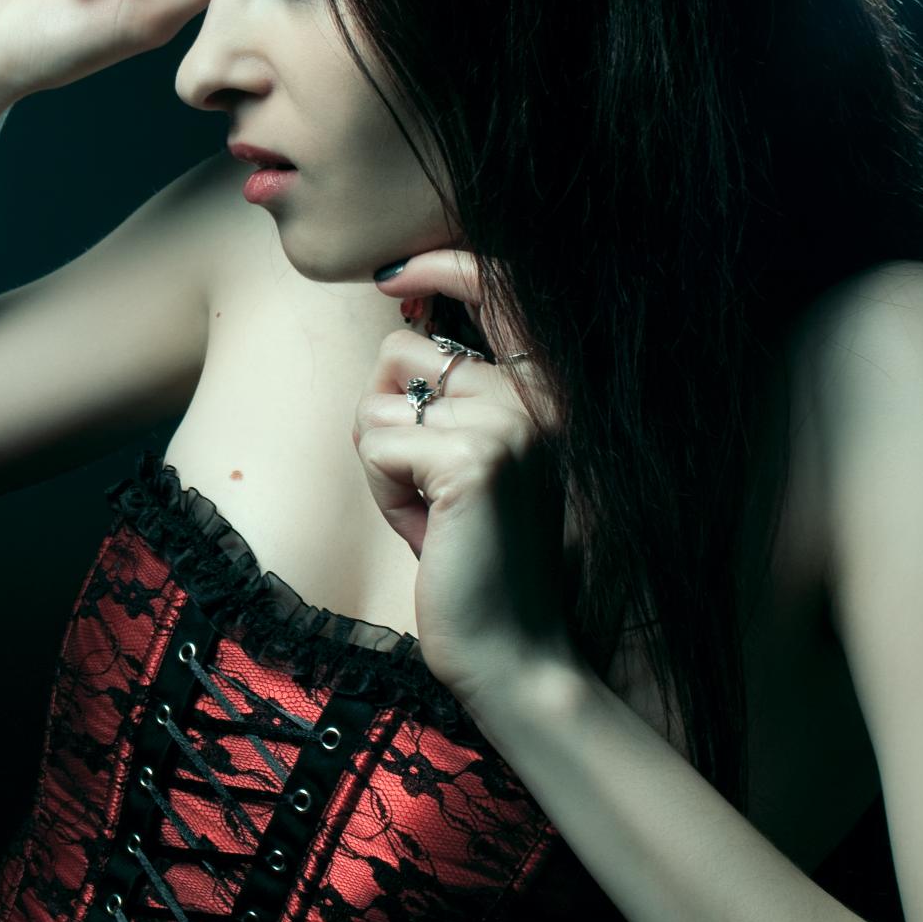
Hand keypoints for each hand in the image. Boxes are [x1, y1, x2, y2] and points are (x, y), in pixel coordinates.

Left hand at [359, 249, 580, 706]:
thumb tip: (403, 315)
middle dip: (388, 427)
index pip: (496, 283)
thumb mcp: (468, 466)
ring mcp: (510, 424)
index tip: (396, 272)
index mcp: (547, 393)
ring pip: (378, 403)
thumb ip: (448, 401)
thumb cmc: (477, 565)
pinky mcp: (474, 461)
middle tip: (427, 494)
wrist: (517, 658)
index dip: (439, 263)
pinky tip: (427, 533)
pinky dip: (383, 494)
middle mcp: (538, 396)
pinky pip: (375, 443)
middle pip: (400, 352)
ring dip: (383, 466)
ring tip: (432, 518)